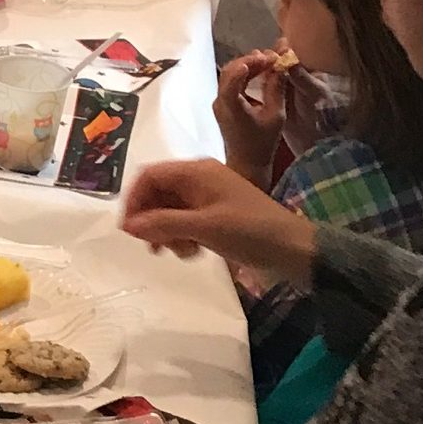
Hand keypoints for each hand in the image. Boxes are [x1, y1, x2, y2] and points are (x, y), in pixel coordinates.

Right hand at [120, 159, 315, 283]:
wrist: (294, 249)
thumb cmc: (250, 231)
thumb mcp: (204, 228)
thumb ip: (163, 224)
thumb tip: (128, 225)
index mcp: (196, 171)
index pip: (149, 175)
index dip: (134, 200)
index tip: (130, 231)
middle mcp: (198, 179)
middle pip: (158, 194)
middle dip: (152, 220)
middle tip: (157, 248)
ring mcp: (207, 197)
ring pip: (170, 210)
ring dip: (167, 232)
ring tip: (181, 252)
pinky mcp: (215, 214)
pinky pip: (185, 220)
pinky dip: (182, 236)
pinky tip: (193, 252)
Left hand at [213, 52, 289, 185]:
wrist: (247, 164)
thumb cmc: (262, 143)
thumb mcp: (275, 116)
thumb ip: (276, 89)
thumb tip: (281, 66)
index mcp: (230, 106)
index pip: (232, 78)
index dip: (246, 65)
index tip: (264, 57)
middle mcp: (220, 102)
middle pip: (229, 72)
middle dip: (250, 60)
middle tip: (270, 56)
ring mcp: (219, 102)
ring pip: (229, 75)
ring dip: (247, 65)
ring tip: (268, 61)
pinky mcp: (222, 104)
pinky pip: (231, 82)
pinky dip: (244, 74)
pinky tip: (260, 71)